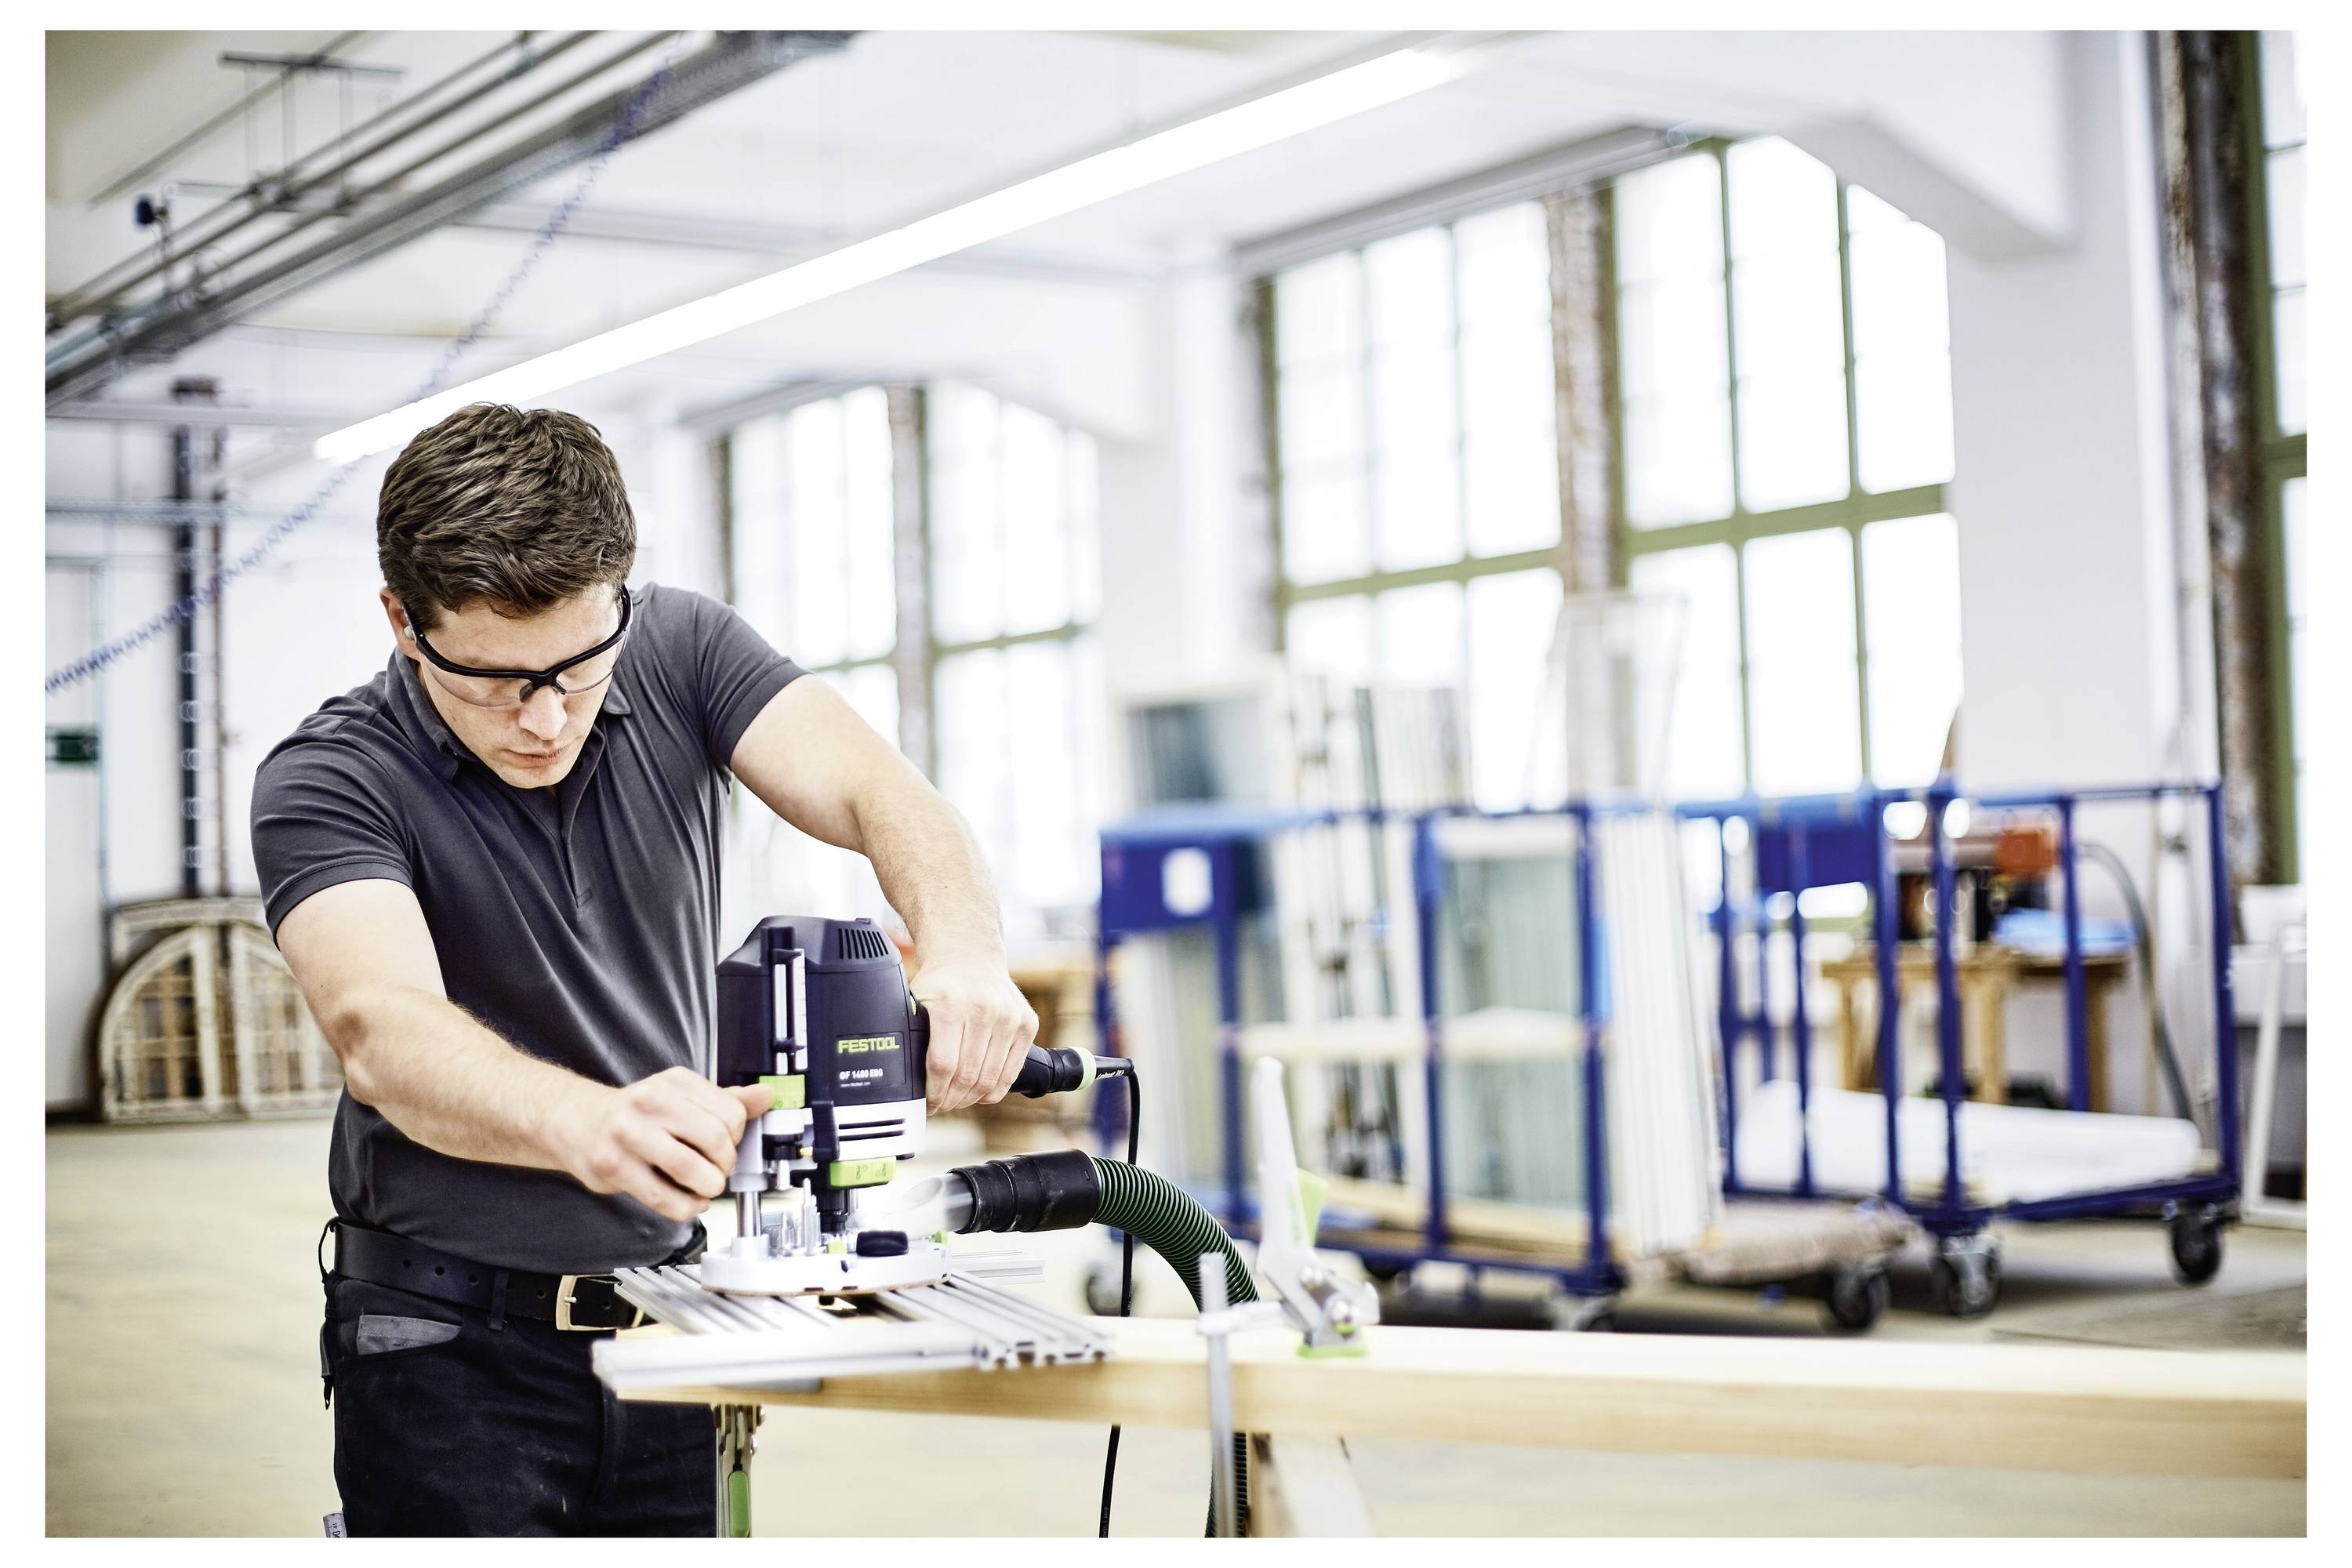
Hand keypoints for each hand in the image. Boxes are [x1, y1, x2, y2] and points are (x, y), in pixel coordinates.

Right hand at [545, 1065, 772, 1222]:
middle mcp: (651, 1102)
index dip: (737, 1137)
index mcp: (675, 1082)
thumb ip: (724, 1099)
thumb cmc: (634, 1112)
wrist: (575, 1121)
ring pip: (693, 1170)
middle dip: (725, 1165)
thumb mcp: (679, 1096)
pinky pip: (666, 1199)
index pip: (732, 1112)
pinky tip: (687, 1201)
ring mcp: (629, 1135)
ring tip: (704, 1187)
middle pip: (717, 1140)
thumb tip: (765, 1097)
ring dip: (708, 1187)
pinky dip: (686, 1207)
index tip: (727, 1145)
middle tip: (718, 1171)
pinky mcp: (614, 1167)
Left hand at [909, 951, 1038, 1114]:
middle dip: (951, 1099)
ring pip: (989, 1079)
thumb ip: (913, 1038)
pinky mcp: (1027, 1024)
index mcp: (951, 1005)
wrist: (971, 956)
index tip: (928, 1102)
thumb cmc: (941, 983)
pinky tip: (979, 1092)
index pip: (943, 1065)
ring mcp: (1009, 1017)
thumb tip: (904, 1082)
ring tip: (958, 1099)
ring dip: (971, 1098)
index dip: (934, 1092)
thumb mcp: (916, 1003)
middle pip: (967, 1076)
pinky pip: (1010, 1072)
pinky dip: (993, 1090)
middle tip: (941, 1104)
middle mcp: (984, 1009)